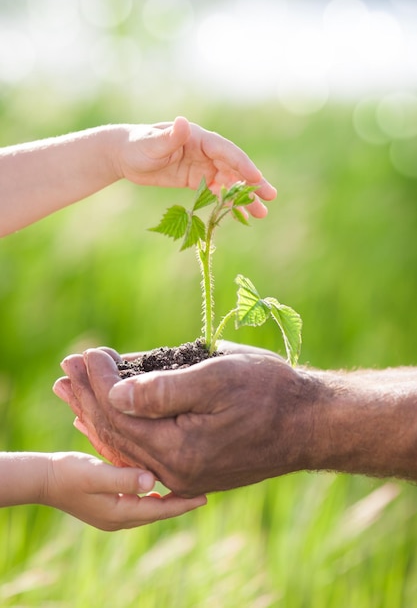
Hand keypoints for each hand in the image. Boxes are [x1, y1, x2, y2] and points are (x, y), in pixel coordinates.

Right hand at [42, 451, 205, 530]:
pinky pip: (137, 502)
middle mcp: (118, 517)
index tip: (205, 498)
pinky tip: (157, 485)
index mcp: (119, 513)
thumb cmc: (69, 473)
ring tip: (185, 488)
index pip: (160, 511)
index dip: (183, 504)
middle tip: (203, 492)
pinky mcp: (106, 504)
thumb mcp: (97, 474)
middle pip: (157, 512)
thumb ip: (125, 478)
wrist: (43, 478)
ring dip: (166, 500)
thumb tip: (154, 483)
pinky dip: (151, 496)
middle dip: (179, 503)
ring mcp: (111, 513)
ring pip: (148, 508)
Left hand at [54, 346, 314, 497]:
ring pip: (127, 443)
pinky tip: (108, 418)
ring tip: (73, 391)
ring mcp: (184, 474)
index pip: (119, 414)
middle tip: (67, 367)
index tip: (88, 352)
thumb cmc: (269, 391)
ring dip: (98, 412)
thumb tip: (116, 394)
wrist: (309, 424)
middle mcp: (175, 471)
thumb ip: (164, 389)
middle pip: (116, 432)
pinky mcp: (193, 469)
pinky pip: (145, 451)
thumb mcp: (218, 377)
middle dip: (89, 395)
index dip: (98, 381)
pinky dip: (122, 430)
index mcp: (179, 449)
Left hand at [113, 117, 276, 217]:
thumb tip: (182, 123)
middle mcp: (205, 150)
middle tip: (271, 196)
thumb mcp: (151, 142)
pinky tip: (239, 215)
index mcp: (198, 137)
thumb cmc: (136, 144)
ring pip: (229, 181)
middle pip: (234, 167)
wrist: (125, 155)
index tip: (256, 178)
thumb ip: (169, 136)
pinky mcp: (197, 179)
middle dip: (252, 182)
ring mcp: (203, 165)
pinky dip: (228, 202)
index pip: (225, 151)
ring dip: (244, 196)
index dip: (242, 164)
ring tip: (261, 213)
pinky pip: (217, 191)